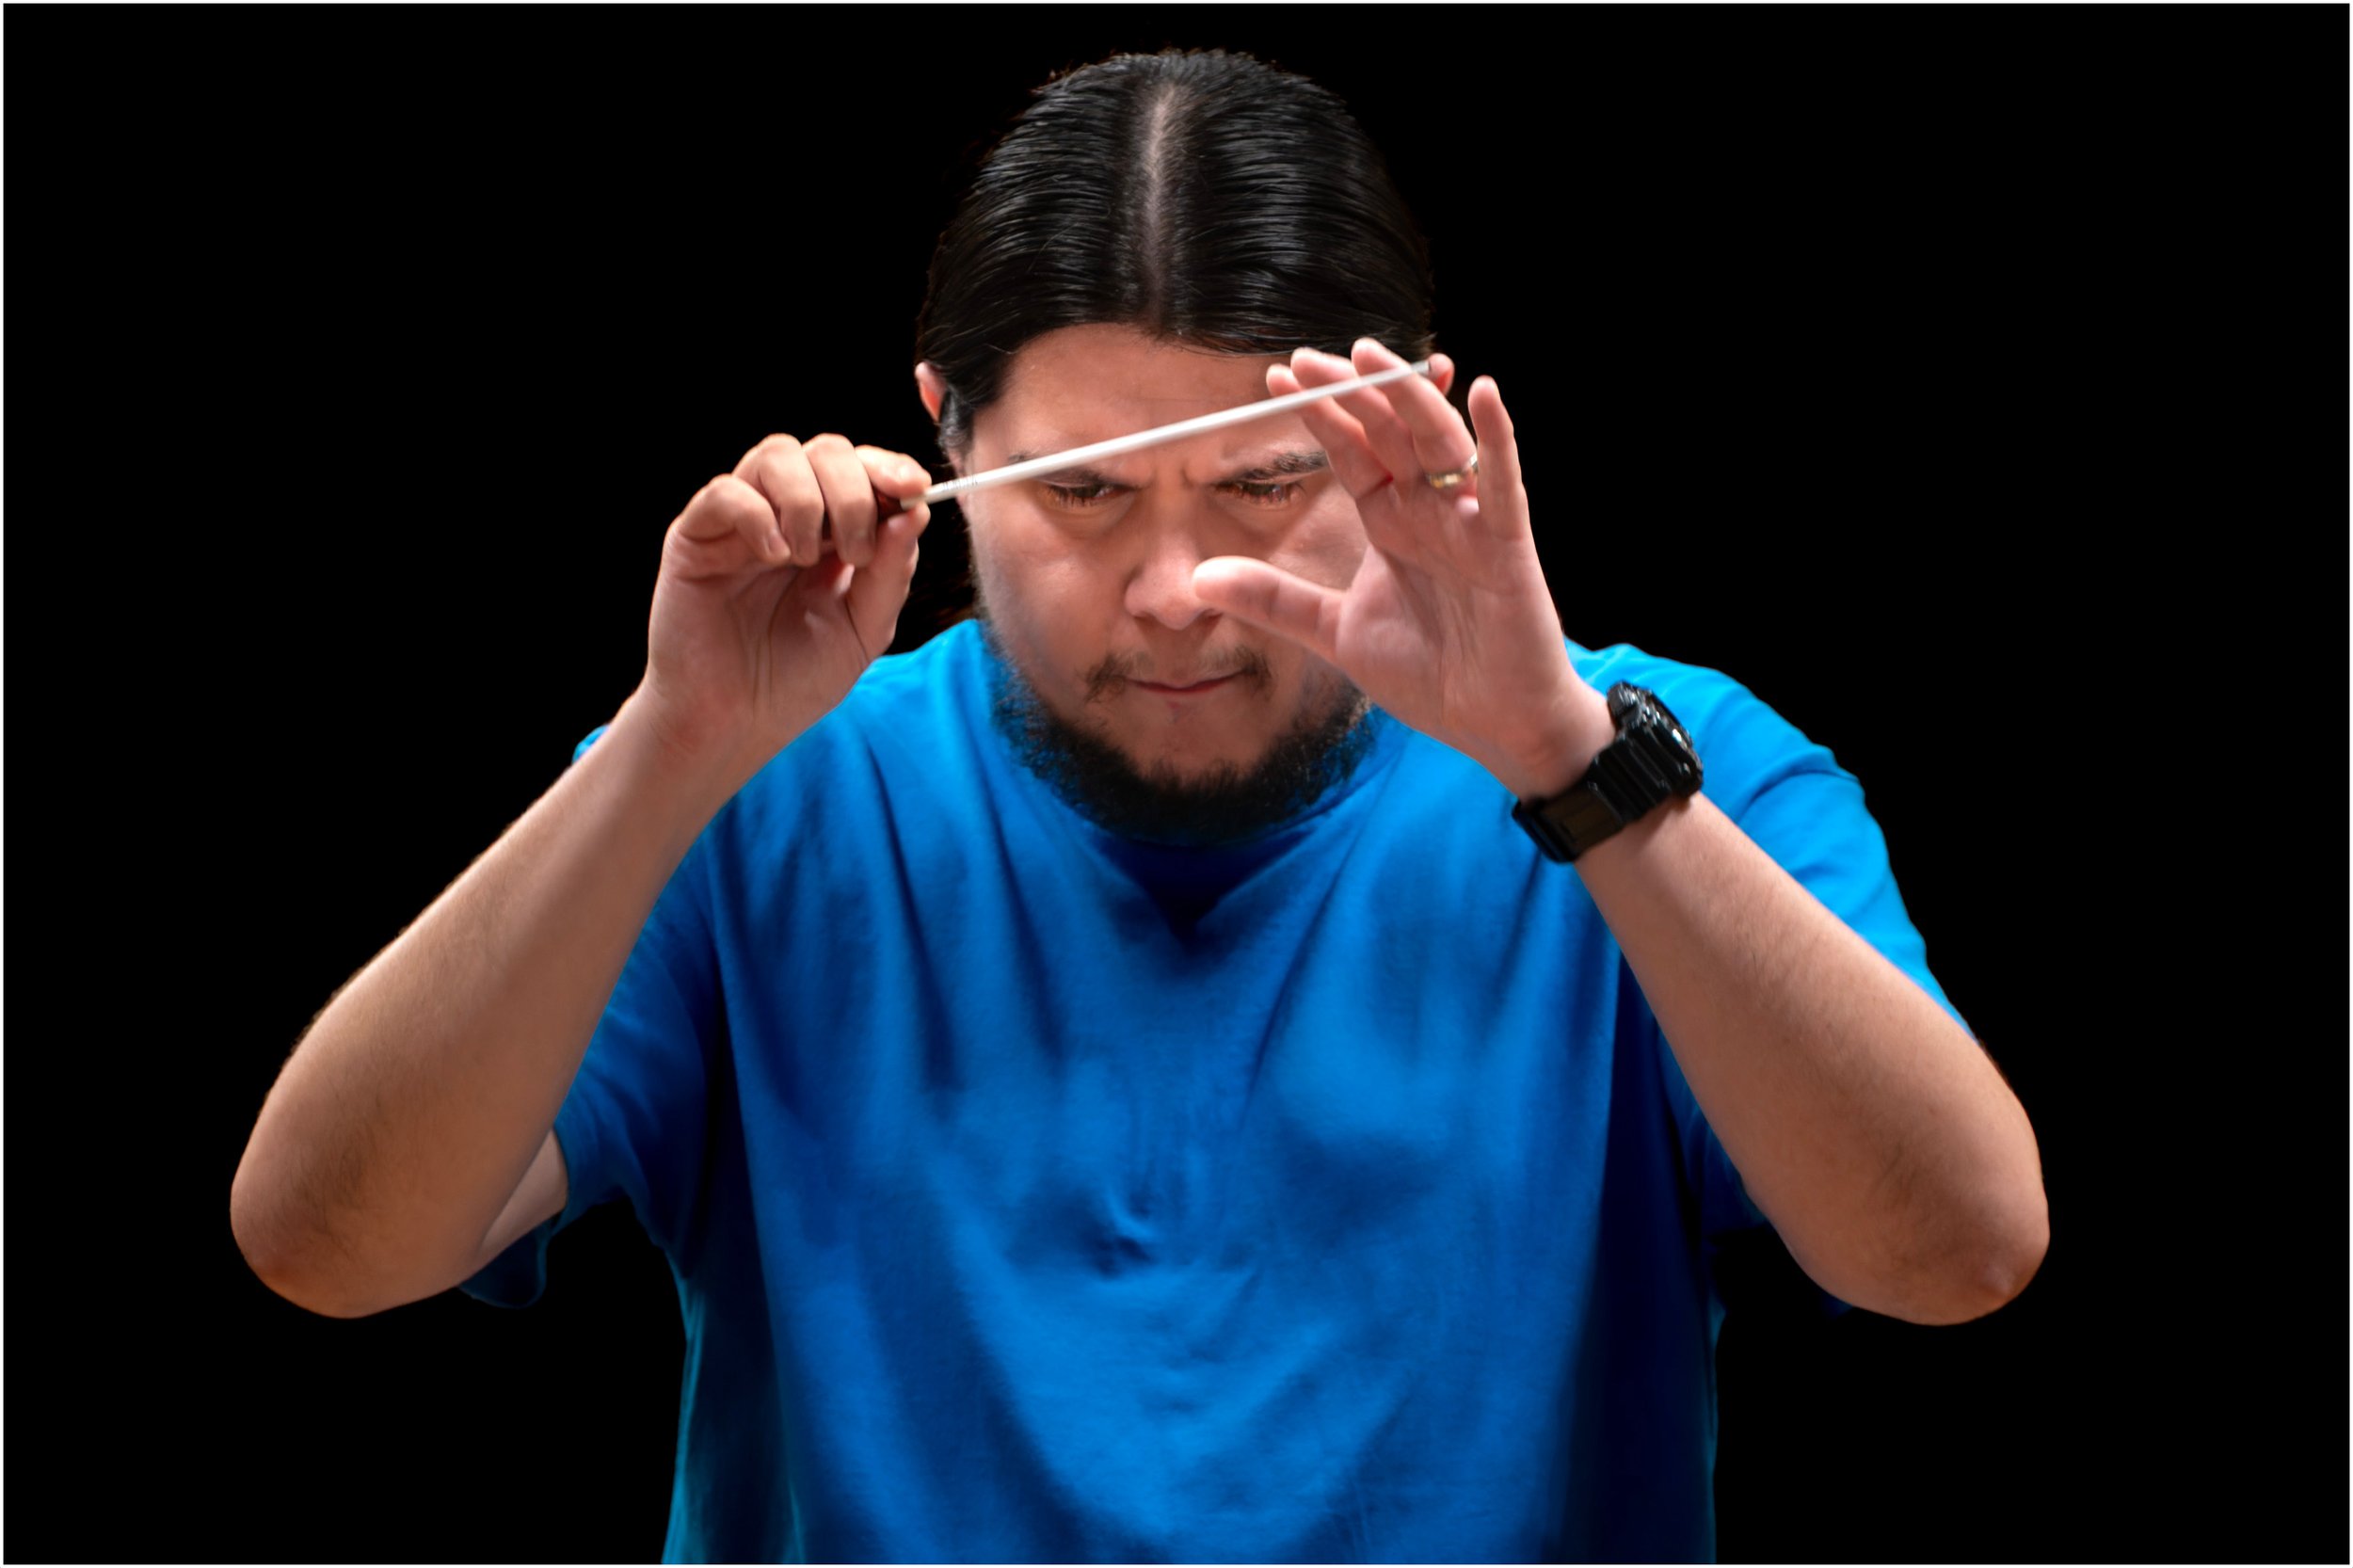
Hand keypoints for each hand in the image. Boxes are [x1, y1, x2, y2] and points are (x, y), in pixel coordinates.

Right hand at [633, 433, 932, 788]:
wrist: (735, 724)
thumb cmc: (797, 681)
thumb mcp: (864, 629)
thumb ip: (891, 572)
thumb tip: (916, 510)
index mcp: (832, 532)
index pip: (862, 470)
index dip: (889, 467)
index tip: (914, 486)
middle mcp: (787, 516)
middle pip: (825, 450)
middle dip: (853, 491)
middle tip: (855, 550)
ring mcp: (741, 522)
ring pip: (776, 454)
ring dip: (806, 499)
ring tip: (806, 559)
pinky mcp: (696, 537)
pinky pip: (724, 492)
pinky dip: (757, 515)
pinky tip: (773, 557)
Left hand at [1190, 340, 1611, 798]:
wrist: (1495, 727)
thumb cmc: (1432, 675)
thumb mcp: (1335, 633)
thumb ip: (1275, 601)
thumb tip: (1199, 581)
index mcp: (1391, 523)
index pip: (1353, 451)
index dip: (1320, 413)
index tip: (1277, 376)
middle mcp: (1429, 512)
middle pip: (1390, 433)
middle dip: (1351, 392)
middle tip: (1308, 359)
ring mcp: (1470, 525)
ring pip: (1440, 443)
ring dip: (1408, 396)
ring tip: (1372, 356)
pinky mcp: (1508, 549)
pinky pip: (1504, 486)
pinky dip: (1497, 438)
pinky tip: (1484, 393)